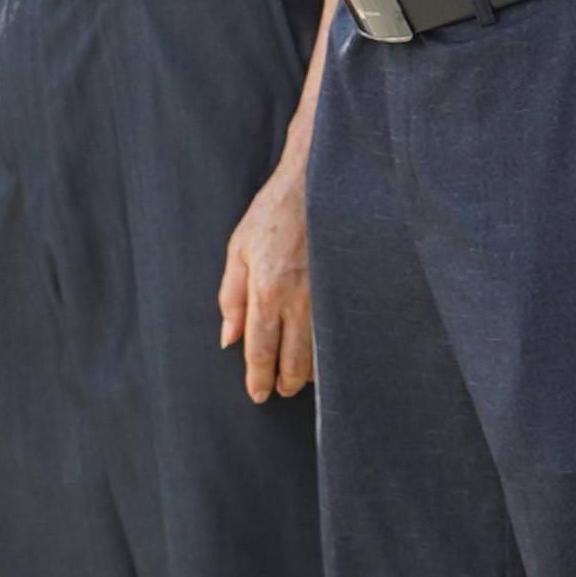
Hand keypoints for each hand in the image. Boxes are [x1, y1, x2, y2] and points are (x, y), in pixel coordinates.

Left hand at [216, 155, 316, 402]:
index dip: (258, 377)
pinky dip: (331, 349)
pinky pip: (339, 331)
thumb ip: (231, 297)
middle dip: (286, 382)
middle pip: (294, 360)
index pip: (261, 348)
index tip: (258, 394)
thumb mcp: (238, 249)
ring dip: (310, 371)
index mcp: (266, 289)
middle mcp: (299, 298)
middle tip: (279, 391)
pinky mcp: (347, 288)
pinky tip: (325, 354)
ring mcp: (327, 294)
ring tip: (300, 378)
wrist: (316, 182)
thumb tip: (228, 338)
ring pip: (321, 351)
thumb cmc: (273, 213)